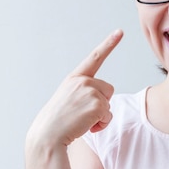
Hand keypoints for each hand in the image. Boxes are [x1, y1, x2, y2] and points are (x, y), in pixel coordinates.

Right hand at [29, 29, 123, 147]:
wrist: (48, 136)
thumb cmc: (57, 122)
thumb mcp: (68, 100)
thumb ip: (83, 94)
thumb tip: (102, 105)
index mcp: (74, 78)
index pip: (95, 57)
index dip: (109, 43)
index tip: (120, 31)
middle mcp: (82, 81)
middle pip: (108, 89)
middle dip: (101, 103)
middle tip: (81, 114)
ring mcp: (89, 91)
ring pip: (108, 103)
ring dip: (100, 115)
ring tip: (81, 121)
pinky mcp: (97, 105)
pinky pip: (108, 115)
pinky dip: (101, 125)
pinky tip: (86, 127)